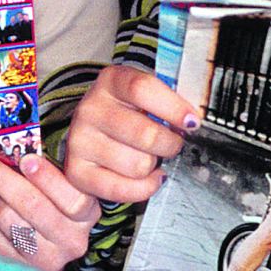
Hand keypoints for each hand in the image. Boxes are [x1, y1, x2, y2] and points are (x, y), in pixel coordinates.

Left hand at [0, 153, 100, 270]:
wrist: (50, 244)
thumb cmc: (53, 201)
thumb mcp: (62, 183)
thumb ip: (44, 167)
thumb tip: (9, 147)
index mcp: (87, 214)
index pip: (72, 198)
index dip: (47, 178)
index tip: (25, 159)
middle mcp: (72, 240)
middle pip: (34, 207)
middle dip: (2, 180)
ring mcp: (49, 258)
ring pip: (12, 223)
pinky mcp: (24, 269)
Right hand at [63, 65, 198, 202]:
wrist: (94, 133)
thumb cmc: (130, 114)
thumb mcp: (146, 96)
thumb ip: (169, 102)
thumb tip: (193, 121)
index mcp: (111, 81)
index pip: (143, 89)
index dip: (173, 107)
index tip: (192, 122)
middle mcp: (90, 108)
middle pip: (146, 135)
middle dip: (170, 144)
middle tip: (172, 144)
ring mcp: (80, 141)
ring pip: (139, 165)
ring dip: (154, 166)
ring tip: (151, 158)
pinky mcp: (77, 172)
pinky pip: (122, 189)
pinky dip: (144, 188)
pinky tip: (149, 177)